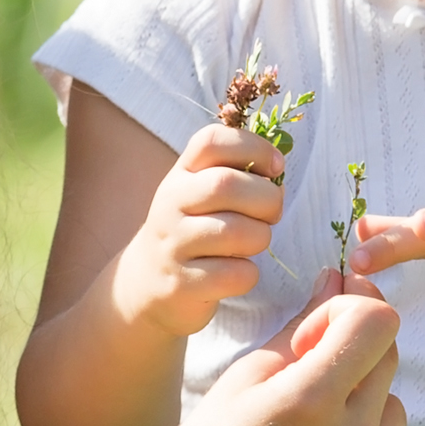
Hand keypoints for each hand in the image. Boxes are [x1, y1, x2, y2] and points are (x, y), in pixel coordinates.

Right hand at [112, 123, 288, 338]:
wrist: (147, 281)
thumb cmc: (192, 230)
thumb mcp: (201, 194)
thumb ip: (236, 175)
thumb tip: (277, 176)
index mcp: (181, 174)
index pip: (211, 142)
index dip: (254, 148)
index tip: (275, 167)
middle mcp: (171, 203)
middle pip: (227, 185)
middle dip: (268, 200)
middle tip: (271, 214)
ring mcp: (173, 244)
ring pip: (238, 232)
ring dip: (260, 238)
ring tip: (250, 243)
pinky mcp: (182, 283)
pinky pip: (236, 274)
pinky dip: (247, 275)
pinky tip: (235, 272)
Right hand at [128, 291, 412, 425]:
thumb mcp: (241, 382)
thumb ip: (298, 329)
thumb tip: (339, 278)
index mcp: (304, 403)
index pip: (376, 322)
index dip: (347, 313)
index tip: (316, 331)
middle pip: (387, 362)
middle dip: (351, 356)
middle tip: (307, 377)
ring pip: (394, 411)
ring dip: (362, 408)